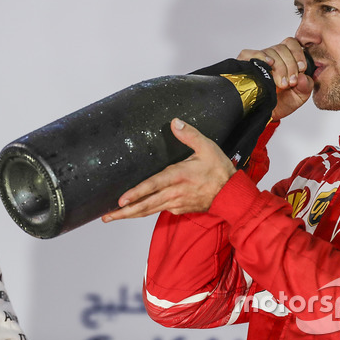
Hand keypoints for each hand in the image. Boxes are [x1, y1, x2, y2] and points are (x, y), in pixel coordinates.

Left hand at [101, 118, 235, 221]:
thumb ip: (189, 134)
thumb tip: (174, 122)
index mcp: (178, 176)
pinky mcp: (178, 209)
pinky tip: (133, 212)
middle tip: (106, 216)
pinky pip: (157, 211)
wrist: (233, 195)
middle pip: (145, 205)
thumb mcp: (207, 147)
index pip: (153, 186)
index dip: (136, 193)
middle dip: (124, 212)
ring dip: (130, 215)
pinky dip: (143, 213)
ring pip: (149, 211)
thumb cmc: (220, 170)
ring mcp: (175, 203)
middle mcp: (174, 193)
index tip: (121, 200)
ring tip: (112, 217)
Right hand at [237, 37, 312, 120]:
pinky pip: (249, 53)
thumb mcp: (300, 95)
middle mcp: (272, 56)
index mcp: (287, 58)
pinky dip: (260, 57)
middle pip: (282, 48)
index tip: (301, 69)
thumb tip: (303, 76)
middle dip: (290, 65)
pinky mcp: (245, 63)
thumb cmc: (282, 102)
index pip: (292, 44)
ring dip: (278, 67)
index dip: (298, 54)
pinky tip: (268, 66)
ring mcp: (258, 59)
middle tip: (291, 82)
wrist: (268, 114)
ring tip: (281, 83)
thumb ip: (307, 85)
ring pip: (270, 51)